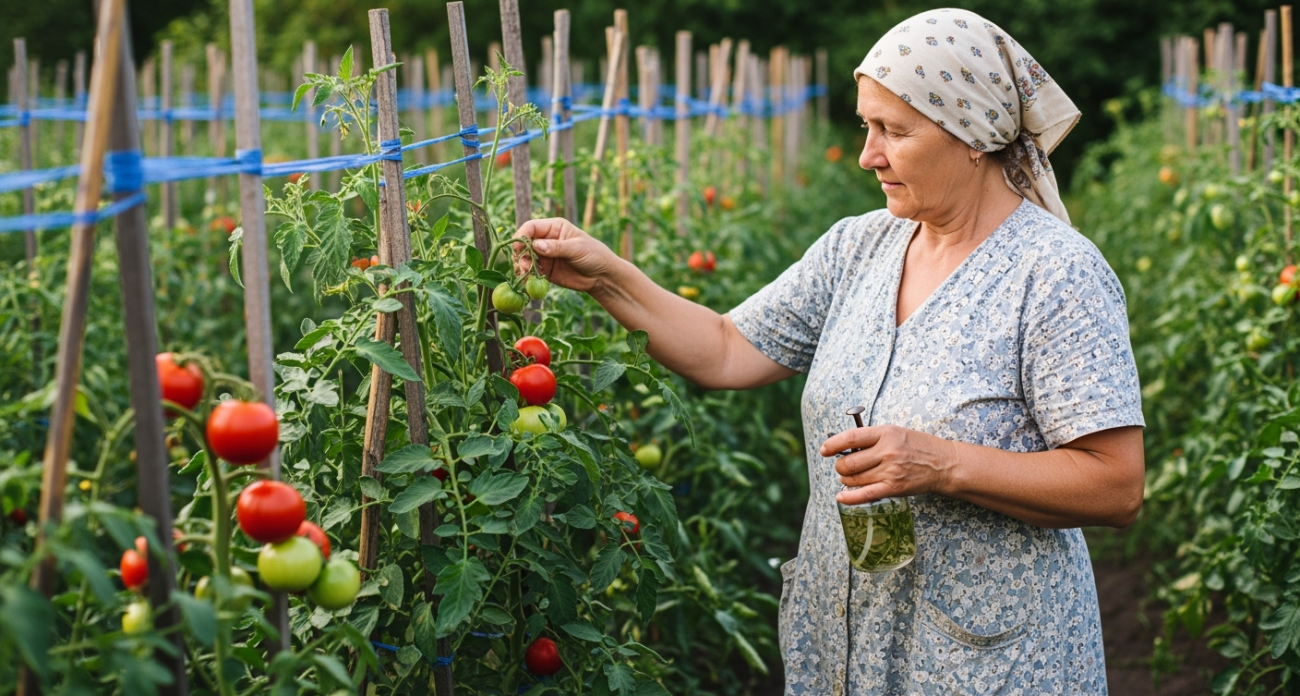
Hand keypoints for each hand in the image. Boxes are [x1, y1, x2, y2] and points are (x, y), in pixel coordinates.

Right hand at [513, 218, 619, 293]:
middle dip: (520, 254)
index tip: (518, 247)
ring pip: (525, 259)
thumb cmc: (594, 255)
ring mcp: (544, 256)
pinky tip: (529, 282)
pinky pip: (531, 272)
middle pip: (524, 243)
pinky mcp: (545, 271)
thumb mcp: (577, 248)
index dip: (522, 235)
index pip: (531, 227)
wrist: (602, 276)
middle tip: (523, 265)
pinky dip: (527, 277)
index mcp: (554, 227)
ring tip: (526, 274)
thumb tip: (536, 245)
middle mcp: (546, 240)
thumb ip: (556, 247)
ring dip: (522, 266)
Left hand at [819, 425, 956, 504]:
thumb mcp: (895, 432)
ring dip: (846, 480)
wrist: (943, 464)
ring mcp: (890, 471)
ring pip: (854, 478)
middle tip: (843, 467)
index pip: (851, 437)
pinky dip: (850, 497)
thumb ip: (872, 438)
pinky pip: (865, 494)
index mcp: (885, 433)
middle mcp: (887, 451)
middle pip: (849, 462)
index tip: (824, 450)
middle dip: (840, 466)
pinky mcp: (894, 487)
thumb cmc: (918, 446)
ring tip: (850, 477)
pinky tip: (841, 497)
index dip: (833, 444)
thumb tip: (846, 447)